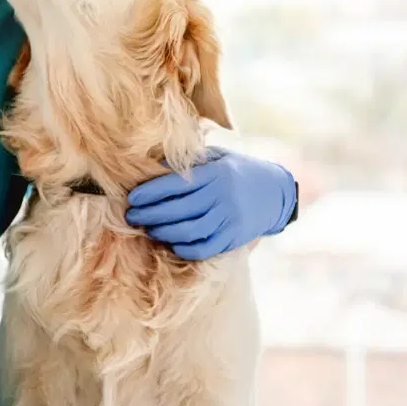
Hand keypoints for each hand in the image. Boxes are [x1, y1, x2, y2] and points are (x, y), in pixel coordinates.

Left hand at [124, 148, 296, 260]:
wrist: (275, 192)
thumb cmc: (236, 171)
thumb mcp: (216, 157)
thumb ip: (188, 162)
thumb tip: (153, 166)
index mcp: (216, 174)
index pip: (177, 184)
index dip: (151, 192)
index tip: (132, 198)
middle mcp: (223, 197)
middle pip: (179, 210)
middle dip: (150, 214)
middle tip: (131, 216)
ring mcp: (230, 220)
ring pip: (189, 231)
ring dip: (163, 232)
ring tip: (148, 228)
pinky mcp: (234, 238)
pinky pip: (204, 248)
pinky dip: (184, 248)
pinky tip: (170, 243)